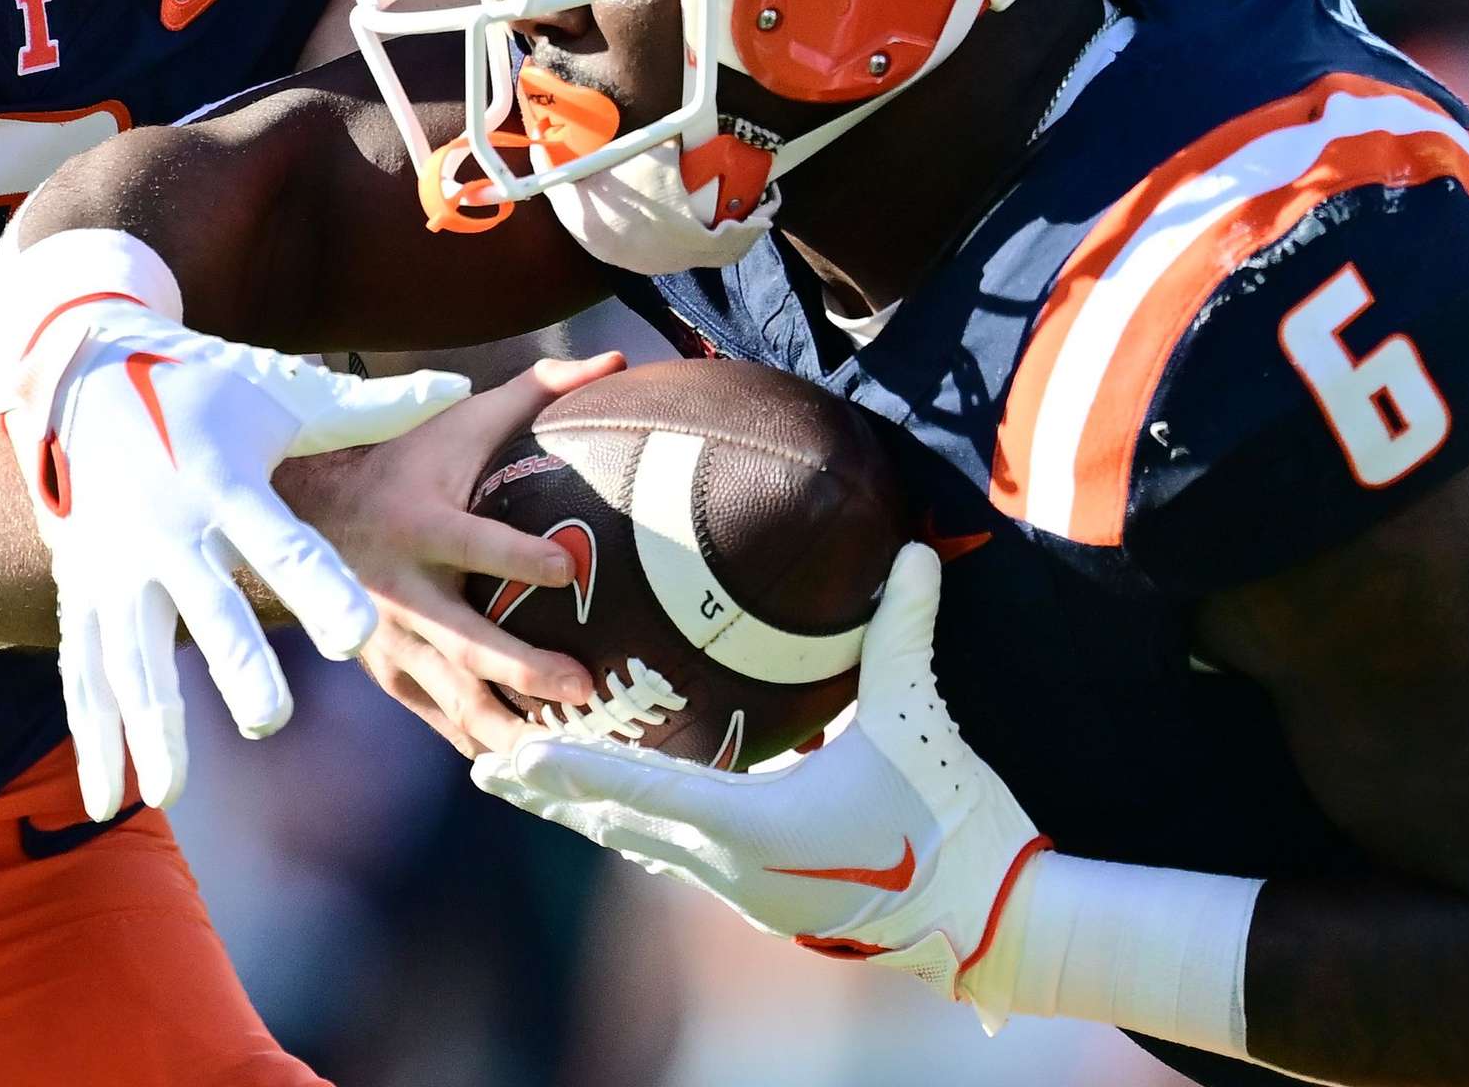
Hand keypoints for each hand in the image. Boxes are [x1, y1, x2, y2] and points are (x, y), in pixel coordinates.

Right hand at [0, 295, 468, 818]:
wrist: (79, 375)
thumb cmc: (201, 388)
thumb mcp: (281, 392)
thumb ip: (370, 408)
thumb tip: (457, 386)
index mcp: (226, 484)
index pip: (284, 542)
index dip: (319, 587)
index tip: (357, 634)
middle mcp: (167, 531)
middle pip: (206, 608)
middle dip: (235, 663)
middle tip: (271, 718)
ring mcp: (115, 567)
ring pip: (134, 655)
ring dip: (151, 725)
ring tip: (173, 792)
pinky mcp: (82, 591)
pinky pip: (85, 672)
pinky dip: (95, 737)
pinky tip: (110, 800)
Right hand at [285, 351, 626, 754]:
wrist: (302, 519)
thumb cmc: (401, 462)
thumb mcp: (455, 421)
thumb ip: (535, 391)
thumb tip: (612, 362)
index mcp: (420, 524)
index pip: (472, 544)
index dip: (516, 558)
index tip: (568, 571)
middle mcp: (400, 590)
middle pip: (463, 639)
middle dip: (522, 669)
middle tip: (584, 688)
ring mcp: (390, 642)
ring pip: (451, 696)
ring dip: (508, 726)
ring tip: (568, 754)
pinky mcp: (389, 675)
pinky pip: (439, 719)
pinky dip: (482, 744)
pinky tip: (532, 770)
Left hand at [470, 542, 1049, 1014]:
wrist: (984, 917)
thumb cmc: (949, 821)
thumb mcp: (923, 719)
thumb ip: (907, 633)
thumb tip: (913, 550)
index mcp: (756, 822)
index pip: (639, 788)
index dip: (569, 768)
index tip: (508, 753)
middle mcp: (731, 862)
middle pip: (615, 823)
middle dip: (548, 792)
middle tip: (484, 764)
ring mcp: (742, 887)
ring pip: (640, 843)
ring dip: (585, 811)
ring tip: (532, 780)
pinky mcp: (762, 895)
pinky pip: (677, 854)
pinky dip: (635, 824)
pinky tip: (621, 809)